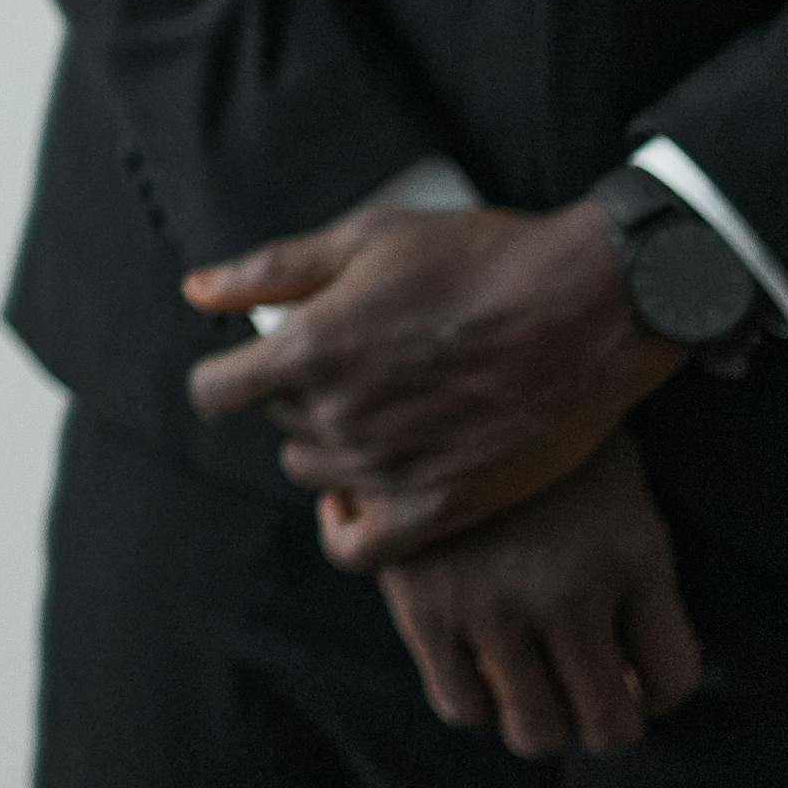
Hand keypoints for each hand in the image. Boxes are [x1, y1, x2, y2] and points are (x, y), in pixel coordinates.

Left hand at [179, 193, 677, 561]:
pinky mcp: (443, 507)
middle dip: (302, 395)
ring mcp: (390, 467)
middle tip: (363, 365)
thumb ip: (272, 271)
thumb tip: (194, 293)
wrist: (592, 308)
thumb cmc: (480, 258)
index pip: (215, 391)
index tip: (262, 363)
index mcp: (311, 347)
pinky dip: (351, 527)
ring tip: (389, 411)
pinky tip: (366, 498)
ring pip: (316, 474)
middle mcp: (341, 415)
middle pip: (278, 424)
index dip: (231, 375)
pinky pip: (359, 548)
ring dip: (335, 447)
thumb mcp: (368, 239)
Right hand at [372, 435, 707, 758]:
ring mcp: (494, 606)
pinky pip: (462, 706)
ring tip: (534, 687)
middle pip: (609, 728)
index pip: (674, 680)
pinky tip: (479, 661)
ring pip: (535, 732)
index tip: (637, 680)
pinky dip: (478, 699)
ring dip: (542, 721)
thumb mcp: (619, 485)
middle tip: (587, 696)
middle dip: (605, 723)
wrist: (435, 377)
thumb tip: (634, 672)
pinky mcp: (424, 609)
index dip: (659, 694)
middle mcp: (569, 593)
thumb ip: (637, 572)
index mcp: (632, 555)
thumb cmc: (541, 437)